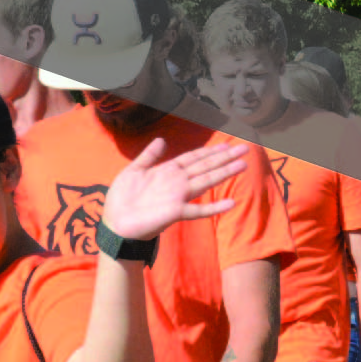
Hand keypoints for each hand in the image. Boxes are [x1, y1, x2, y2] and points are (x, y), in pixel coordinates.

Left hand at [102, 139, 249, 240]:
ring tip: (242, 165)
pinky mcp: (175, 213)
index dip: (209, 151)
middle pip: (205, 166)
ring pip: (206, 182)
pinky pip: (198, 210)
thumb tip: (161, 139)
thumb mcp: (133, 171)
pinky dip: (214, 207)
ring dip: (224, 173)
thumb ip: (149, 156)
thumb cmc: (122, 198)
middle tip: (245, 148)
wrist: (115, 222)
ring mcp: (178, 197)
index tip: (226, 144)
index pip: (193, 158)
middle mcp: (177, 182)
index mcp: (167, 171)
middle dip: (224, 158)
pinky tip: (230, 203)